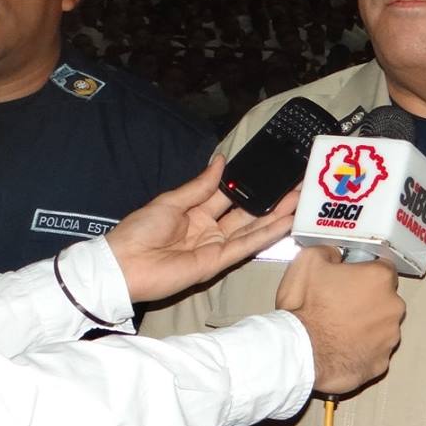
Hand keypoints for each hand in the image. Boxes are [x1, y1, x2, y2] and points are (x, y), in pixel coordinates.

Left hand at [106, 157, 296, 305]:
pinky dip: (266, 234)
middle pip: (247, 212)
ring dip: (277, 214)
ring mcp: (216, 246)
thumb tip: (221, 161)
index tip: (271, 170)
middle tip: (297, 184)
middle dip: (272, 198)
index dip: (251, 184)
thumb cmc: (141, 230)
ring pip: (253, 228)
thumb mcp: (171, 201)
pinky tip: (285, 221)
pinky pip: (246, 246)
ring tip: (301, 198)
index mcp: (196, 212)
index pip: (230, 195)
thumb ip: (201, 185)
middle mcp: (210, 229)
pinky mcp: (218, 263)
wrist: (124, 265)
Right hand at [275, 246, 404, 395]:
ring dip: (365, 326)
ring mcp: (390, 338)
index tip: (349, 280)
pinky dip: (362, 350)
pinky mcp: (382, 363)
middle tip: (339, 305)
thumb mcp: (308, 261)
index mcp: (379, 278)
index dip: (364, 272)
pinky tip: (341, 349)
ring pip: (381, 327)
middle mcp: (393, 307)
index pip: (382, 268)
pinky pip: (374, 352)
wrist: (299, 353)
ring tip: (337, 330)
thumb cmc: (306, 307)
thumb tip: (337, 256)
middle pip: (385, 298)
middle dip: (367, 300)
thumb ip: (330, 251)